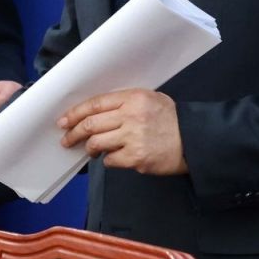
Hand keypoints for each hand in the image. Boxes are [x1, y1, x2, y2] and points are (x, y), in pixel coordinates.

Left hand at [58, 89, 187, 175]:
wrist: (194, 140)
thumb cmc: (170, 119)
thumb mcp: (149, 99)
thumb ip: (123, 103)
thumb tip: (94, 113)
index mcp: (133, 98)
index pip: (95, 104)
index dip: (75, 113)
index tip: (63, 121)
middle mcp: (131, 116)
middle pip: (91, 124)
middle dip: (74, 133)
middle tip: (67, 140)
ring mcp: (133, 138)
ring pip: (97, 143)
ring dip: (90, 148)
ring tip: (91, 150)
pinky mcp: (137, 158)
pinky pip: (111, 160)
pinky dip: (108, 160)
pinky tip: (113, 158)